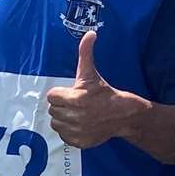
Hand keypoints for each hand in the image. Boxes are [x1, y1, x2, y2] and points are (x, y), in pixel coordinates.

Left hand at [46, 31, 148, 149]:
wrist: (123, 115)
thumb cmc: (104, 92)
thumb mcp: (92, 73)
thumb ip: (86, 53)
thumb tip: (90, 33)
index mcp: (74, 98)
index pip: (52, 96)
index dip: (61, 93)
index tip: (72, 93)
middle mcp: (74, 116)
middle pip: (53, 110)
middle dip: (62, 105)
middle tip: (75, 103)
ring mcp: (76, 131)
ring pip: (56, 124)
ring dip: (63, 119)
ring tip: (76, 113)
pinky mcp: (79, 142)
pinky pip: (63, 136)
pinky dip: (69, 132)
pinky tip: (79, 124)